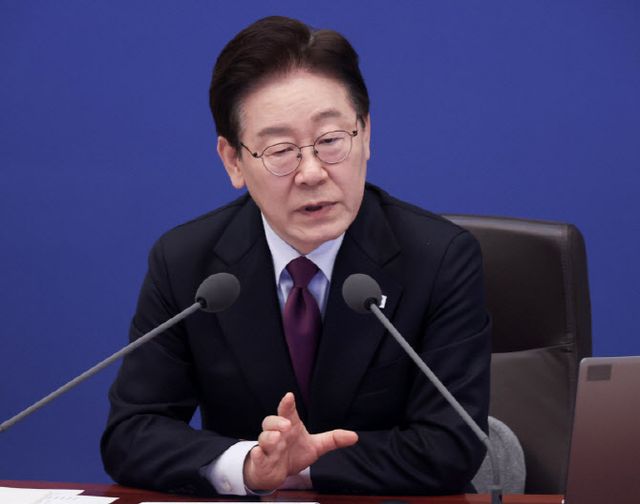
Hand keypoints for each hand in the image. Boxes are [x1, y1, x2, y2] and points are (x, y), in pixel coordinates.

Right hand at [243, 392, 357, 490]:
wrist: (276, 472)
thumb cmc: (294, 453)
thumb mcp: (315, 447)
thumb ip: (332, 439)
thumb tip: (354, 436)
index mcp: (290, 426)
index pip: (287, 412)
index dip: (288, 404)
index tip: (290, 396)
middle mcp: (277, 434)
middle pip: (270, 421)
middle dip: (277, 422)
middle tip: (286, 425)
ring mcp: (268, 447)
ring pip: (263, 438)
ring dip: (269, 437)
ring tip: (276, 439)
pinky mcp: (262, 461)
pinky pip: (257, 455)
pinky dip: (258, 454)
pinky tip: (260, 452)